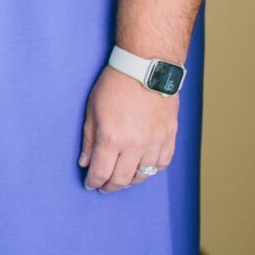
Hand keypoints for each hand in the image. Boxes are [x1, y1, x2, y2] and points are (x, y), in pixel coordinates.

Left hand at [80, 65, 177, 191]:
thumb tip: (85, 163)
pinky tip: (143, 168)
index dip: (93, 182)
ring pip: (143, 175)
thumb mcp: (92, 110)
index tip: (90, 184)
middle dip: (109, 187)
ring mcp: (154, 142)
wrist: (146, 67)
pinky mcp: (169, 136)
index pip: (101, 173)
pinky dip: (152, 170)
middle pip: (121, 179)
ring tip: (122, 178)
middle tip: (104, 187)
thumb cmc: (115, 84)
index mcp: (111, 138)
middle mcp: (134, 145)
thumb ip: (88, 140)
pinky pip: (162, 163)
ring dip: (130, 180)